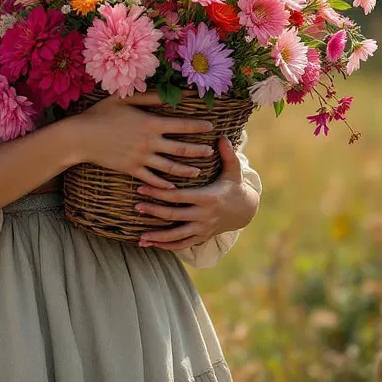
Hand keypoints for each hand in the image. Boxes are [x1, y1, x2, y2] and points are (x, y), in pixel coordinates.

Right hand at [62, 88, 215, 189]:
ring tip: (198, 171)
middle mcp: (149, 142)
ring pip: (170, 167)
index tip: (210, 127)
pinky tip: (173, 187)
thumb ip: (149, 96)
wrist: (81, 136)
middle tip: (210, 152)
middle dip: (198, 151)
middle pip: (181, 148)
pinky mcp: (131, 169)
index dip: (198, 126)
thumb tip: (169, 94)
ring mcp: (141, 157)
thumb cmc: (101, 113)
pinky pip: (152, 179)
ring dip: (187, 170)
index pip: (181, 125)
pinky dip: (164, 184)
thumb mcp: (124, 99)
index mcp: (150, 123)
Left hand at [135, 134, 259, 249]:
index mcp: (208, 197)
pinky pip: (183, 244)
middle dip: (154, 211)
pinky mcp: (202, 237)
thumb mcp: (234, 170)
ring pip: (177, 236)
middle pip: (174, 215)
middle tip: (136, 206)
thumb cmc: (234, 185)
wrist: (245, 210)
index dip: (160, 193)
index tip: (142, 188)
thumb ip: (227, 154)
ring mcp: (203, 229)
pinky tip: (152, 244)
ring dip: (158, 237)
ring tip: (140, 238)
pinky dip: (167, 246)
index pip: (179, 196)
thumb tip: (221, 136)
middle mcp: (204, 215)